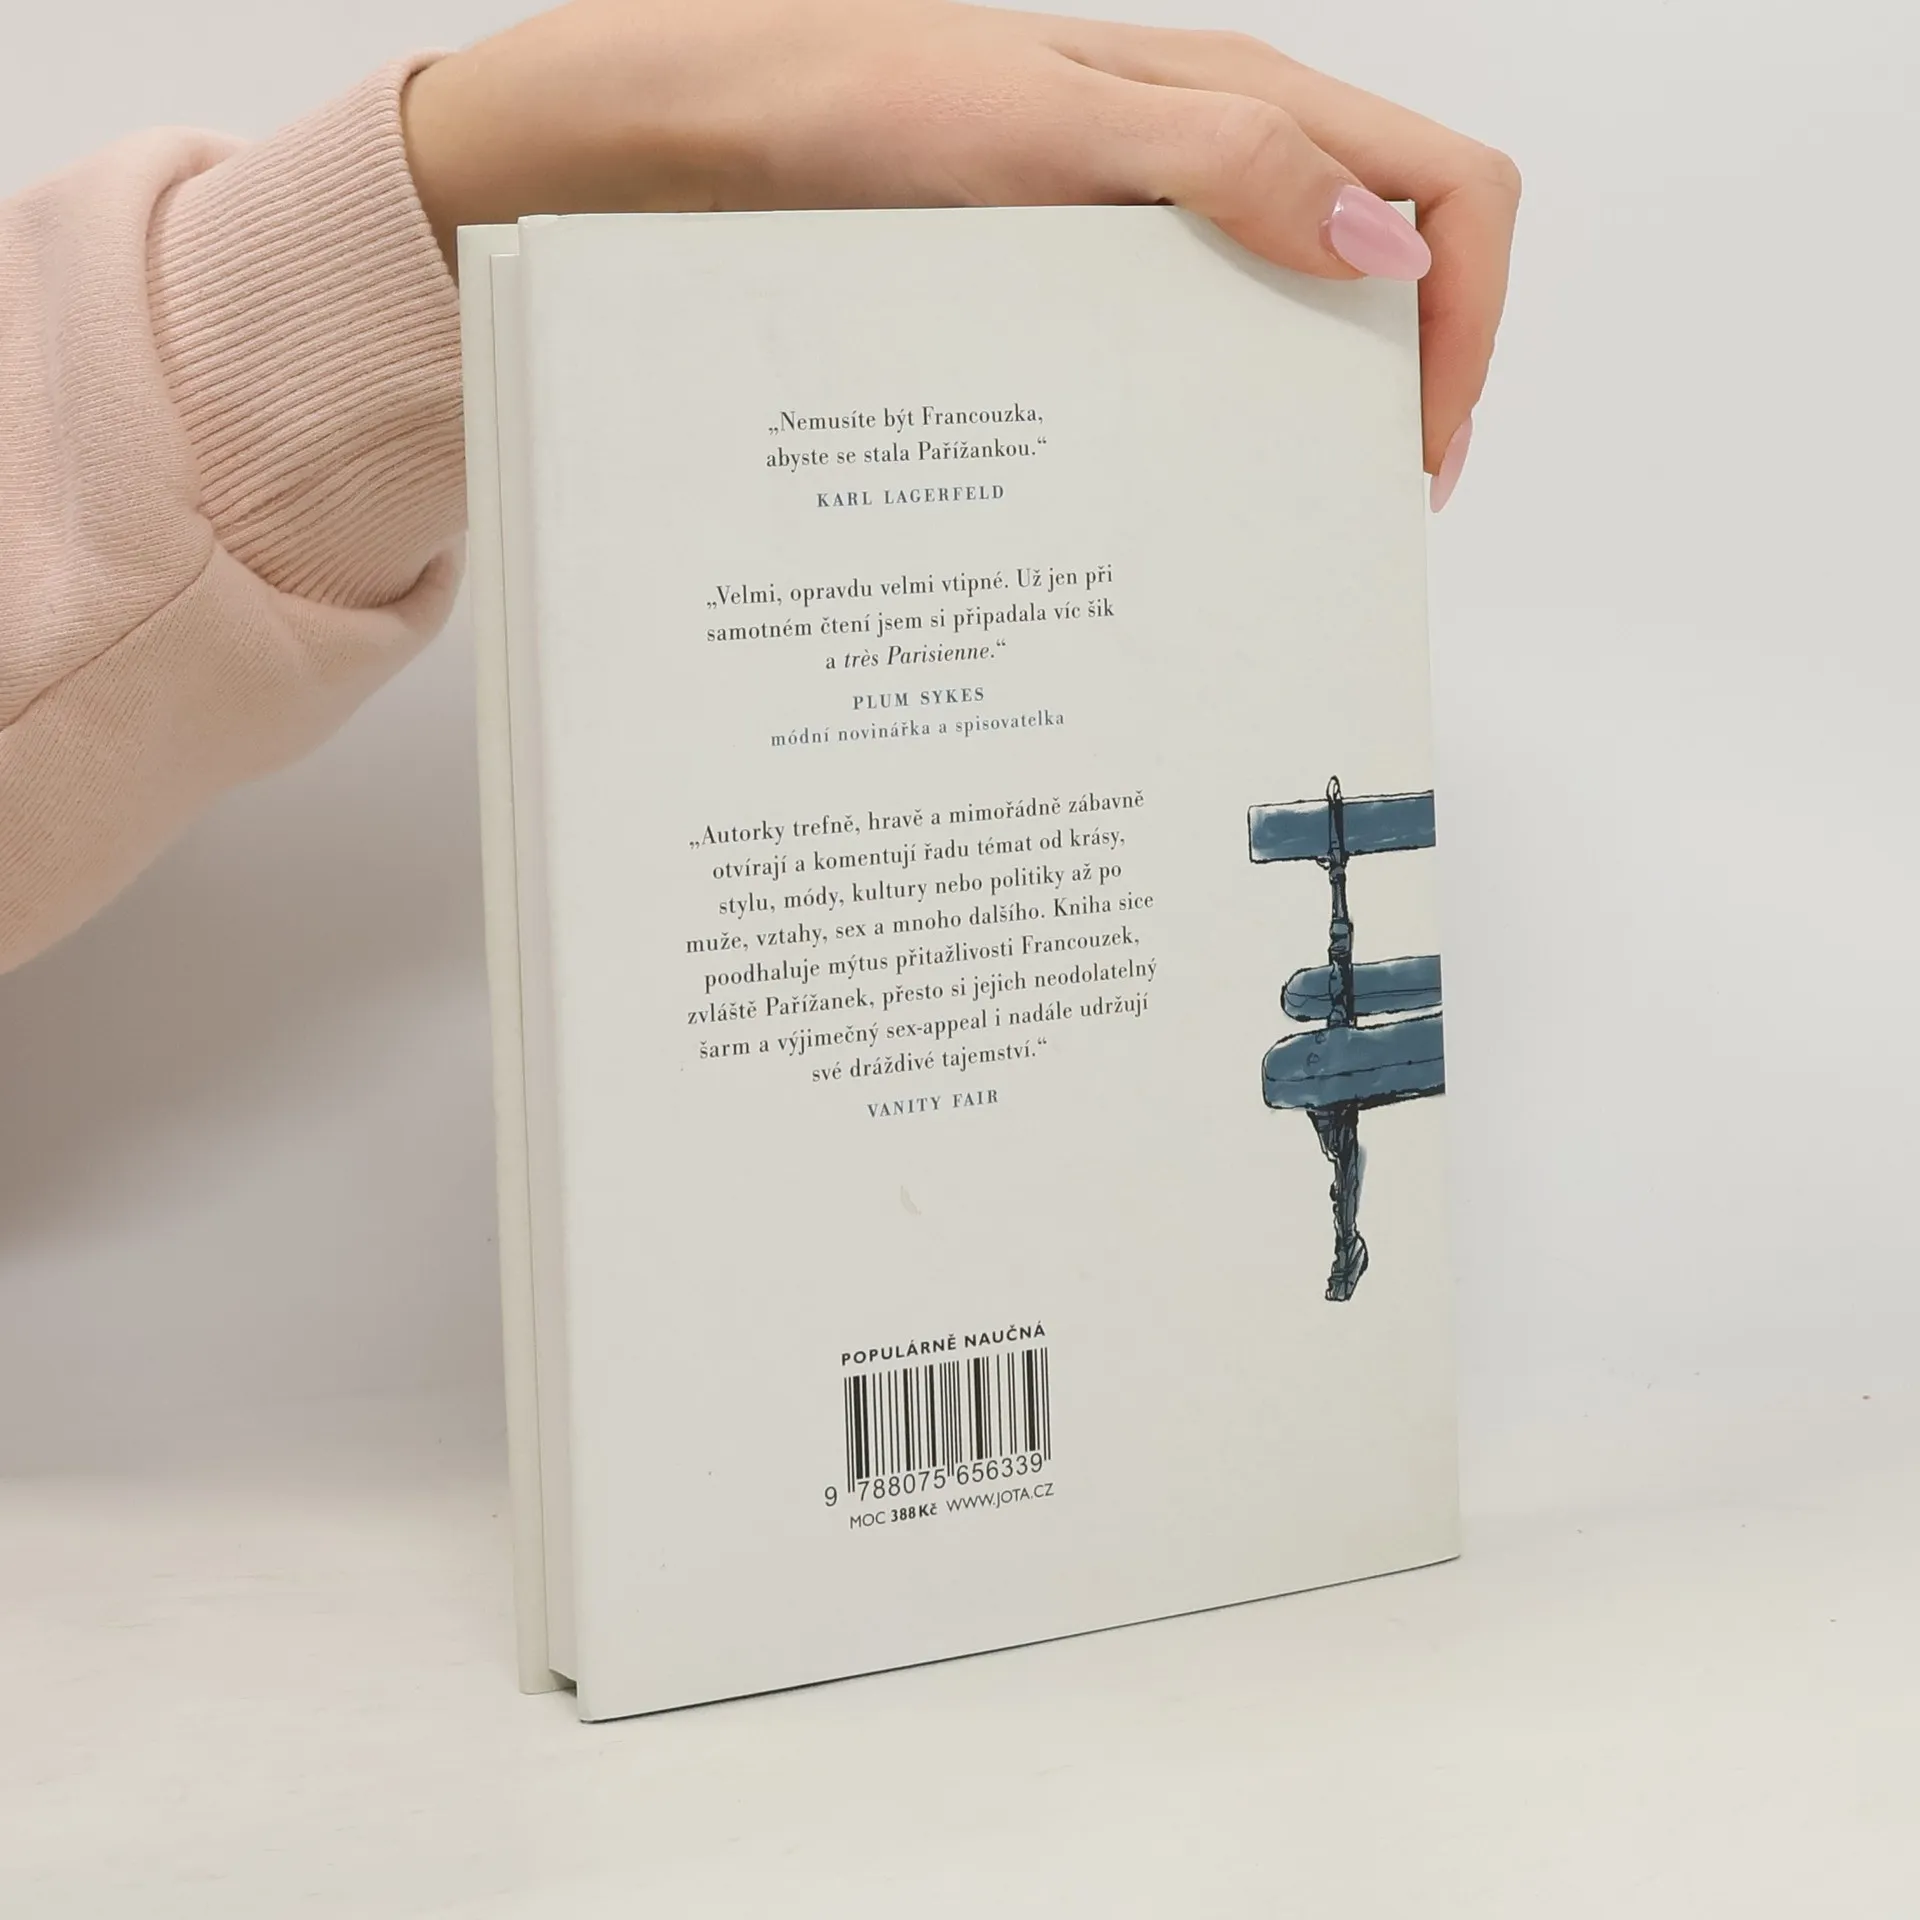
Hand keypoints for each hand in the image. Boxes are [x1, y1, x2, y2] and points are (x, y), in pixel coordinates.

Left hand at [403, 0, 1517, 500]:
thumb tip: (1385, 250)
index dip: (1471, 319)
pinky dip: (1219, 402)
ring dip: (1311, 401)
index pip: (1451, 190)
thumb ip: (1228, 166)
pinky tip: (1173, 464)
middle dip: (1407, 377)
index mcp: (1249, 98)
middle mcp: (1219, 153)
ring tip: (1268, 499)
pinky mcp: (1087, 269)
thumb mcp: (1055, 127)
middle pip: (1392, 257)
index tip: (1417, 447)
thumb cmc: (865, 99)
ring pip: (1295, 308)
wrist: (716, 129)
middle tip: (1353, 495)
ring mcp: (1151, 217)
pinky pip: (1197, 334)